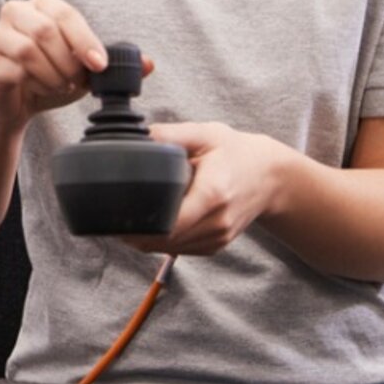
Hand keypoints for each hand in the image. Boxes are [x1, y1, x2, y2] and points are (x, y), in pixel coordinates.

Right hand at [0, 0, 154, 130]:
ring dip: (53, 73)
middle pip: (46, 29)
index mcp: (41, 6)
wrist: (15, 104)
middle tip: (78, 80)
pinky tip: (43, 89)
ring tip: (61, 84)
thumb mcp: (86, 69)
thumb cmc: (50, 77)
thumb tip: (148, 64)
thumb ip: (115, 63)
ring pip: (29, 49)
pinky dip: (37, 82)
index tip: (99, 65)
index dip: (85, 41)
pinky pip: (15, 68)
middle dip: (69, 60)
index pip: (65, 14)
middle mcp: (15, 13)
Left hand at [125, 121, 288, 255]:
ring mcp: (219, 237)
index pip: (170, 223)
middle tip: (111, 215)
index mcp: (212, 194)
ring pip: (170, 248)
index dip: (140, 224)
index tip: (118, 213)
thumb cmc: (236, 152)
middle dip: (135, 232)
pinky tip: (148, 224)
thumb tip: (137, 136)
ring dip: (145, 239)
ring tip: (126, 218)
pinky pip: (181, 249)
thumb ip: (169, 134)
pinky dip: (160, 241)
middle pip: (165, 239)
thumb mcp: (205, 134)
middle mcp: (217, 222)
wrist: (272, 176)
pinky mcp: (217, 244)